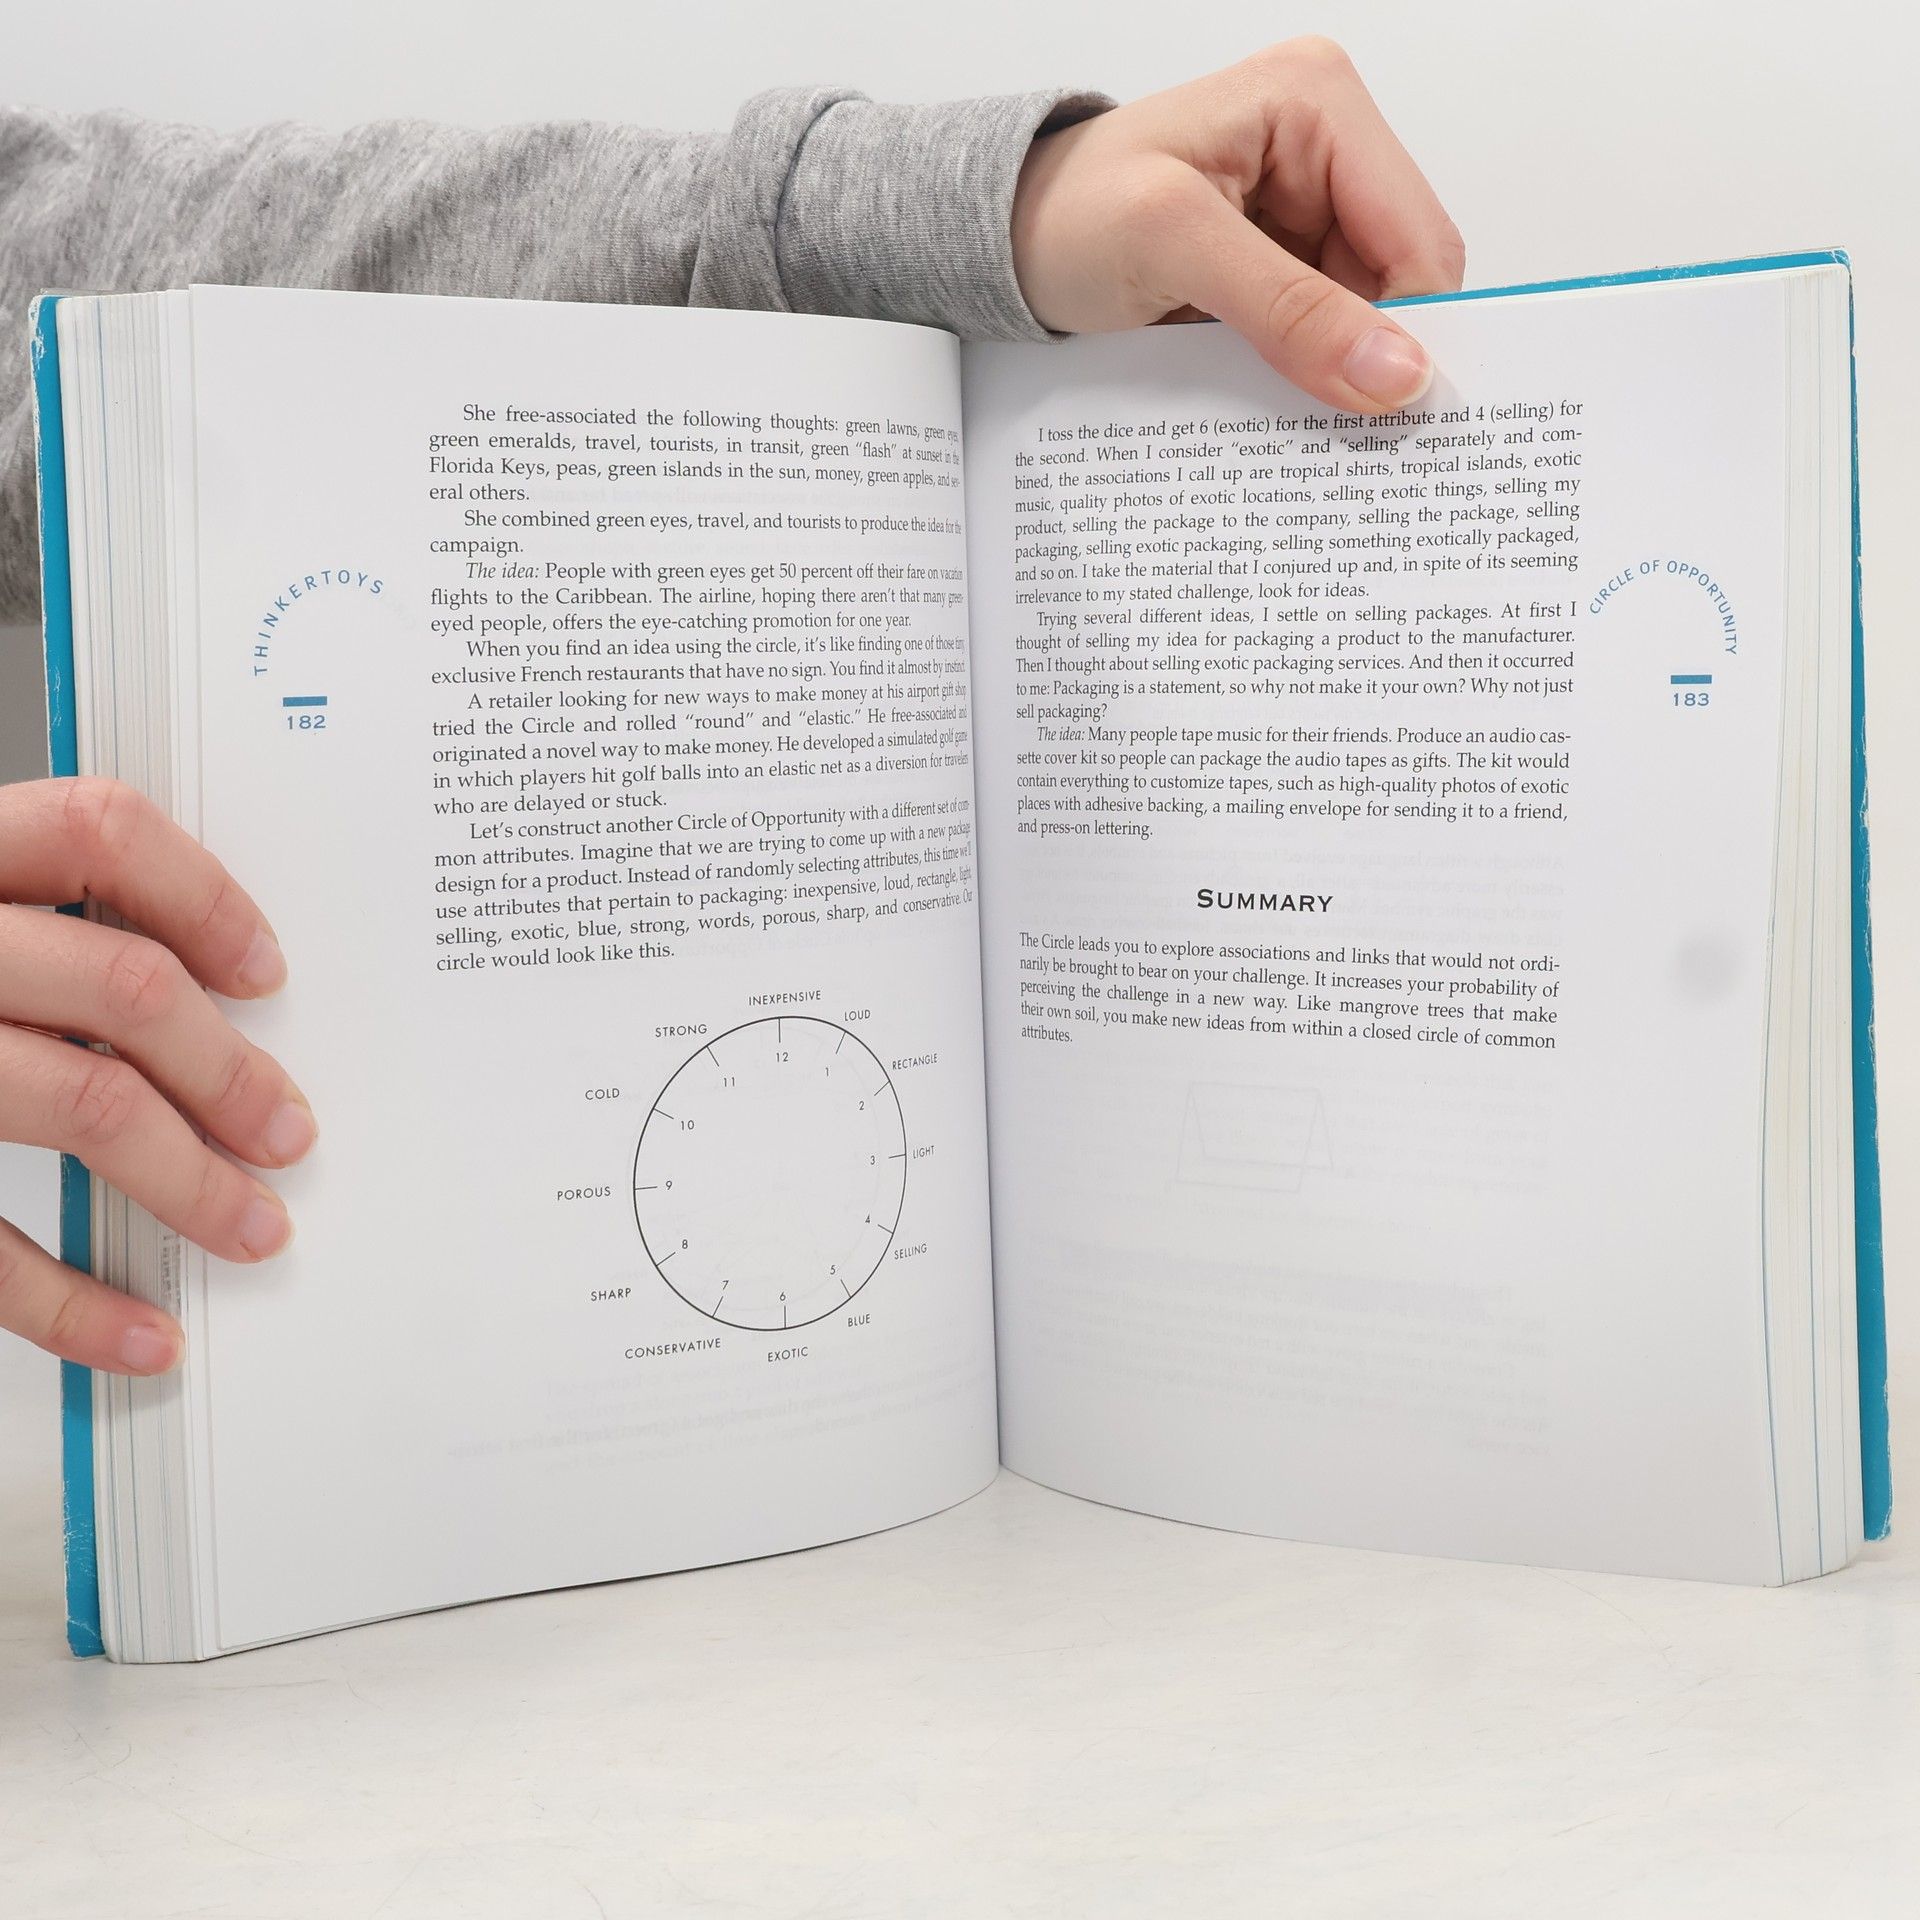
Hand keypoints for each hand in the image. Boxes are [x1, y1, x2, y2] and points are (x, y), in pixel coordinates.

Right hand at [0, 778, 314, 1375]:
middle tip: (286, 1129)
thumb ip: (21, 923)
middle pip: (121, 986)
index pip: (97, 829)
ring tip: (252, 1226)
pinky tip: (138, 1334)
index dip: (202, 895)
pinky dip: (75, 1305)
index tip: (264, 971)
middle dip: (230, 1071)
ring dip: (194, 1182)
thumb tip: (190, 983)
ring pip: (85, 1106)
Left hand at [1011, 38, 1464, 411]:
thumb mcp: (1173, 247)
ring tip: (1284, 407)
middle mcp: (1326, 143)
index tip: (1390, 416)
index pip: (1419, 237)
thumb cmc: (1064, 215)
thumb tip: (1396, 369)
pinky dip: (1305, 372)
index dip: (1415, 331)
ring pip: (1366, 315)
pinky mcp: (1279, 258)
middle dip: (1374, 353)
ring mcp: (1305, 205)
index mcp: (1318, 101)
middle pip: (1401, 280)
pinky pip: (1322, 329)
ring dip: (1334, 370)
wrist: (1003, 241)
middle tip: (1337, 428)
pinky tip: (1271, 395)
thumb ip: (1288, 308)